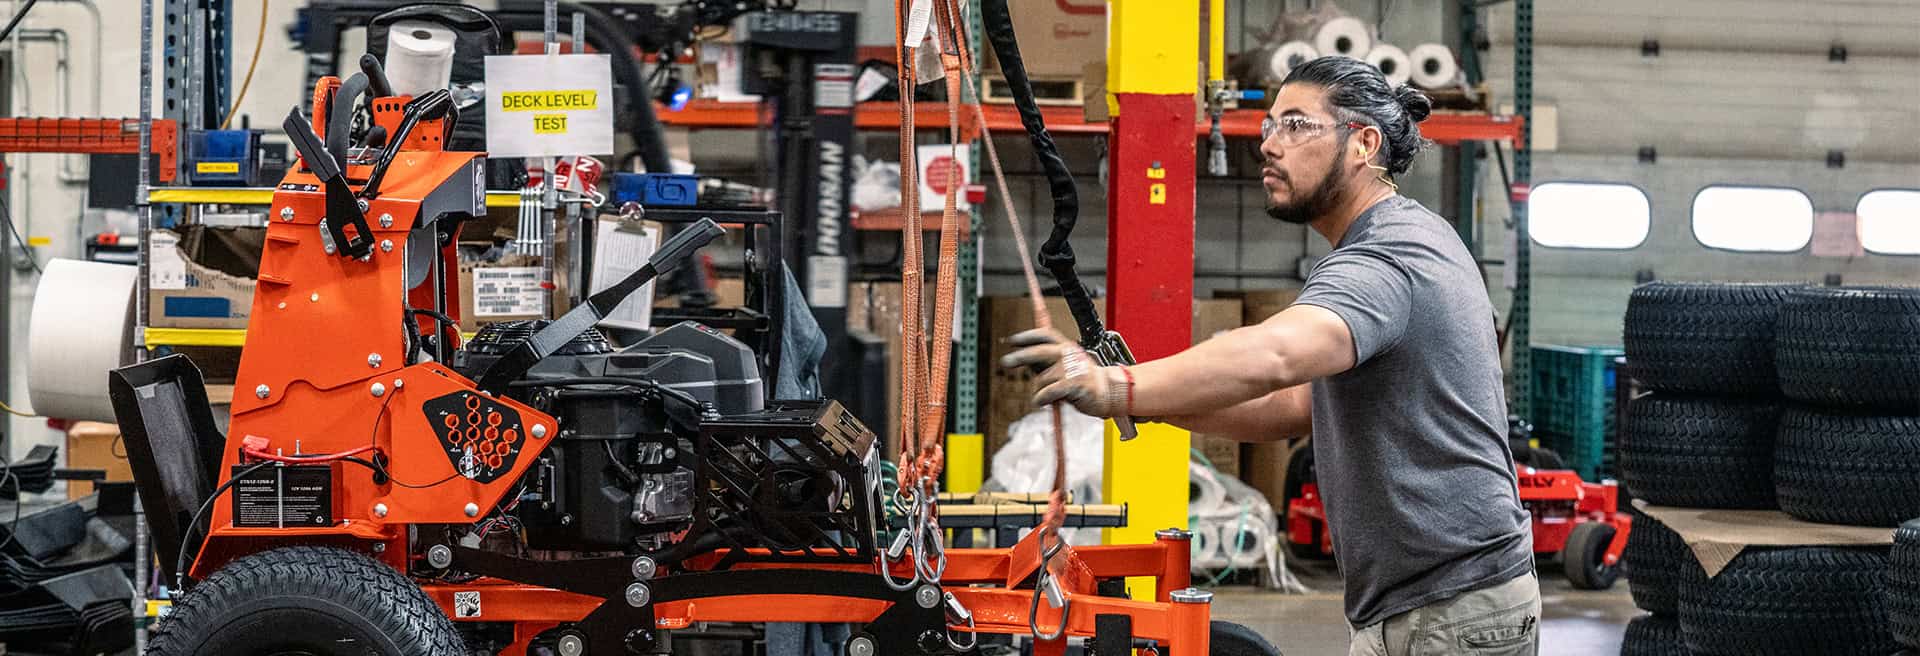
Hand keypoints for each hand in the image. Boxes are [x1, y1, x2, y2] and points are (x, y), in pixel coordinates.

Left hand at [998, 328, 1131, 417]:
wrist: (1109, 391)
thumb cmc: (1085, 379)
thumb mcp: (1067, 364)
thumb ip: (1048, 360)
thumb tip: (1025, 359)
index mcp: (1066, 346)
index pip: (1044, 334)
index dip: (1027, 336)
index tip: (1011, 340)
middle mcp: (1068, 353)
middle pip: (1039, 351)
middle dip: (1020, 356)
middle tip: (1005, 362)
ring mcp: (1072, 368)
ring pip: (1042, 379)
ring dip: (1038, 390)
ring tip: (1046, 396)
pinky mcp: (1074, 383)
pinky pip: (1049, 391)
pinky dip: (1041, 398)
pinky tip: (1041, 401)